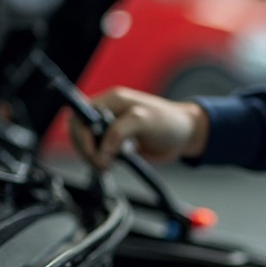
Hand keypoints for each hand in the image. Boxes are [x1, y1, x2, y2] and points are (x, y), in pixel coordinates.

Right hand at [69, 87, 209, 169]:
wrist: (185, 135)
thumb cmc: (169, 121)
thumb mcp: (144, 121)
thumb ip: (120, 131)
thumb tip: (102, 149)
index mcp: (111, 101)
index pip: (80, 115)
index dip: (81, 134)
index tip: (93, 152)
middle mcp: (107, 113)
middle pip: (79, 131)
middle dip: (86, 149)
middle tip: (101, 164)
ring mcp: (111, 129)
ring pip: (88, 144)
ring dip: (92, 157)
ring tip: (106, 166)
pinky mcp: (116, 144)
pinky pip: (99, 153)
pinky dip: (101, 161)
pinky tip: (110, 165)